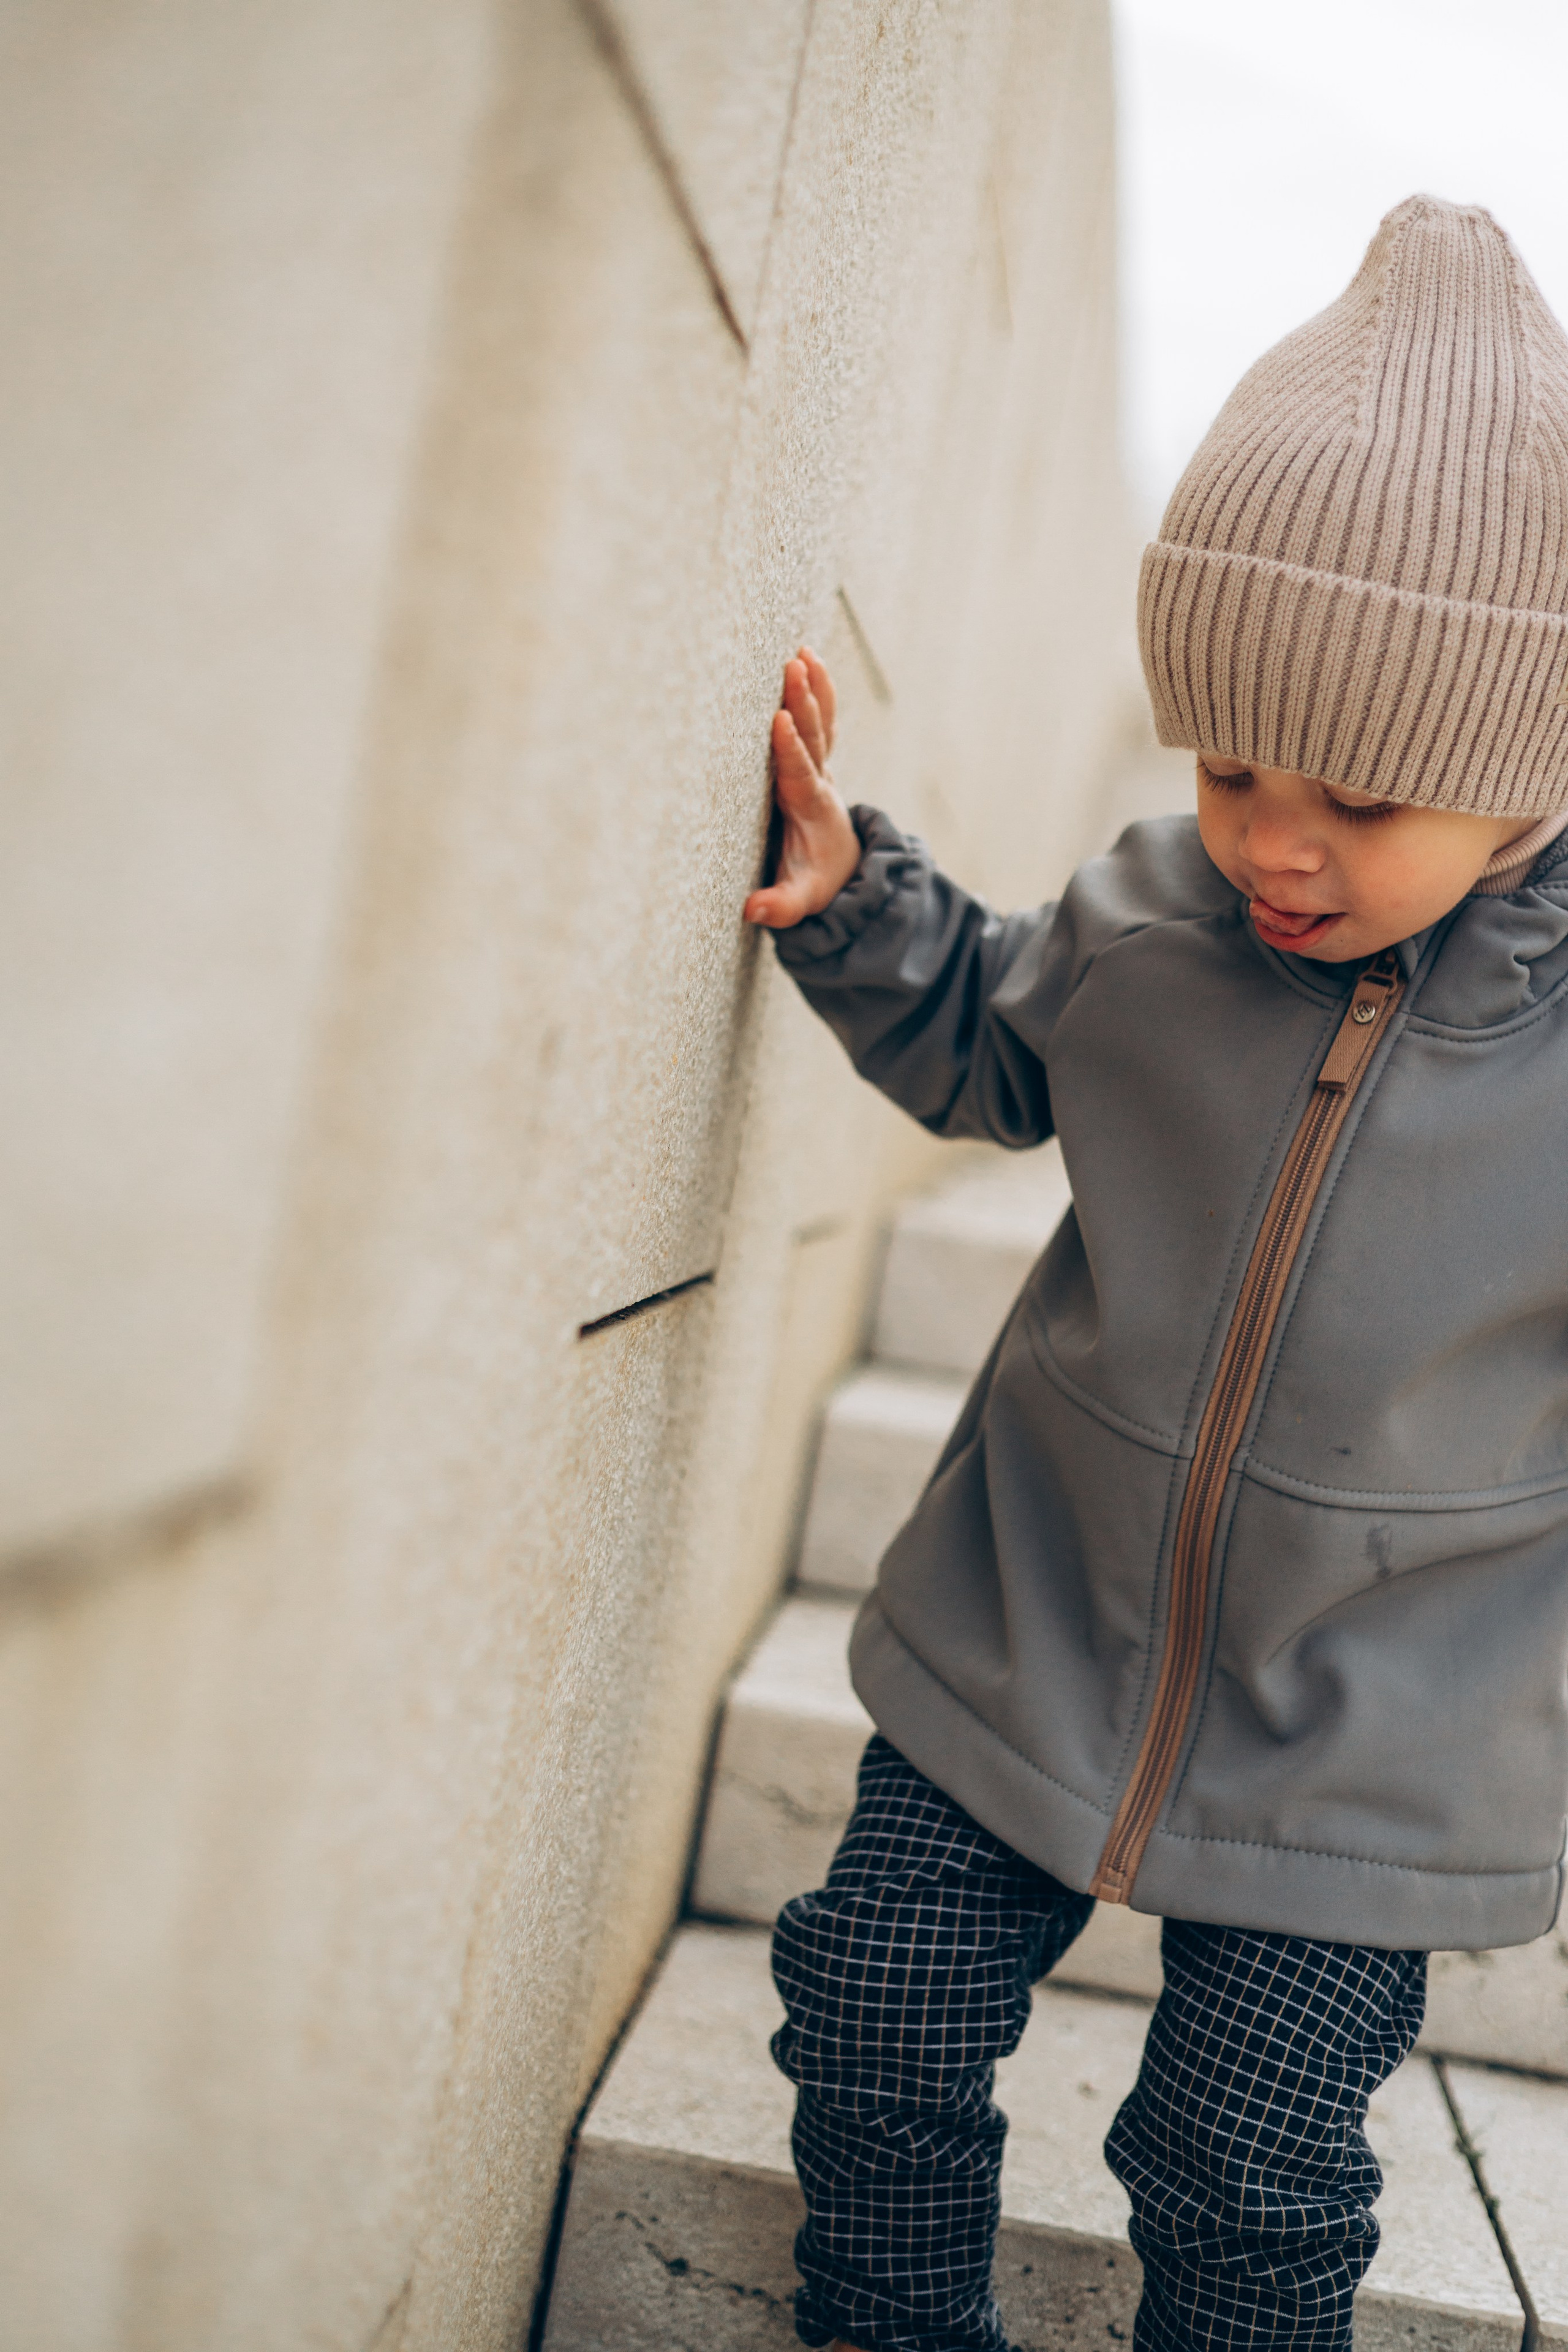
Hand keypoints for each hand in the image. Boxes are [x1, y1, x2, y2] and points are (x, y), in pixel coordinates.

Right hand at [743, 647, 861, 927]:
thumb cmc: (816, 881)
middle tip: (792, 668)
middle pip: (813, 738)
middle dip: (803, 702)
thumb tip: (753, 910)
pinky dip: (816, 688)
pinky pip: (819, 719)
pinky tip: (807, 657)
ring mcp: (821, 767)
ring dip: (813, 688)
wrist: (845, 870)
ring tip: (803, 653)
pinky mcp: (817, 759)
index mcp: (811, 810)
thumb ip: (780, 906)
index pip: (800, 775)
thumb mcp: (800, 901)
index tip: (781, 720)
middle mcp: (821, 782)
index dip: (791, 749)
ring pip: (819, 722)